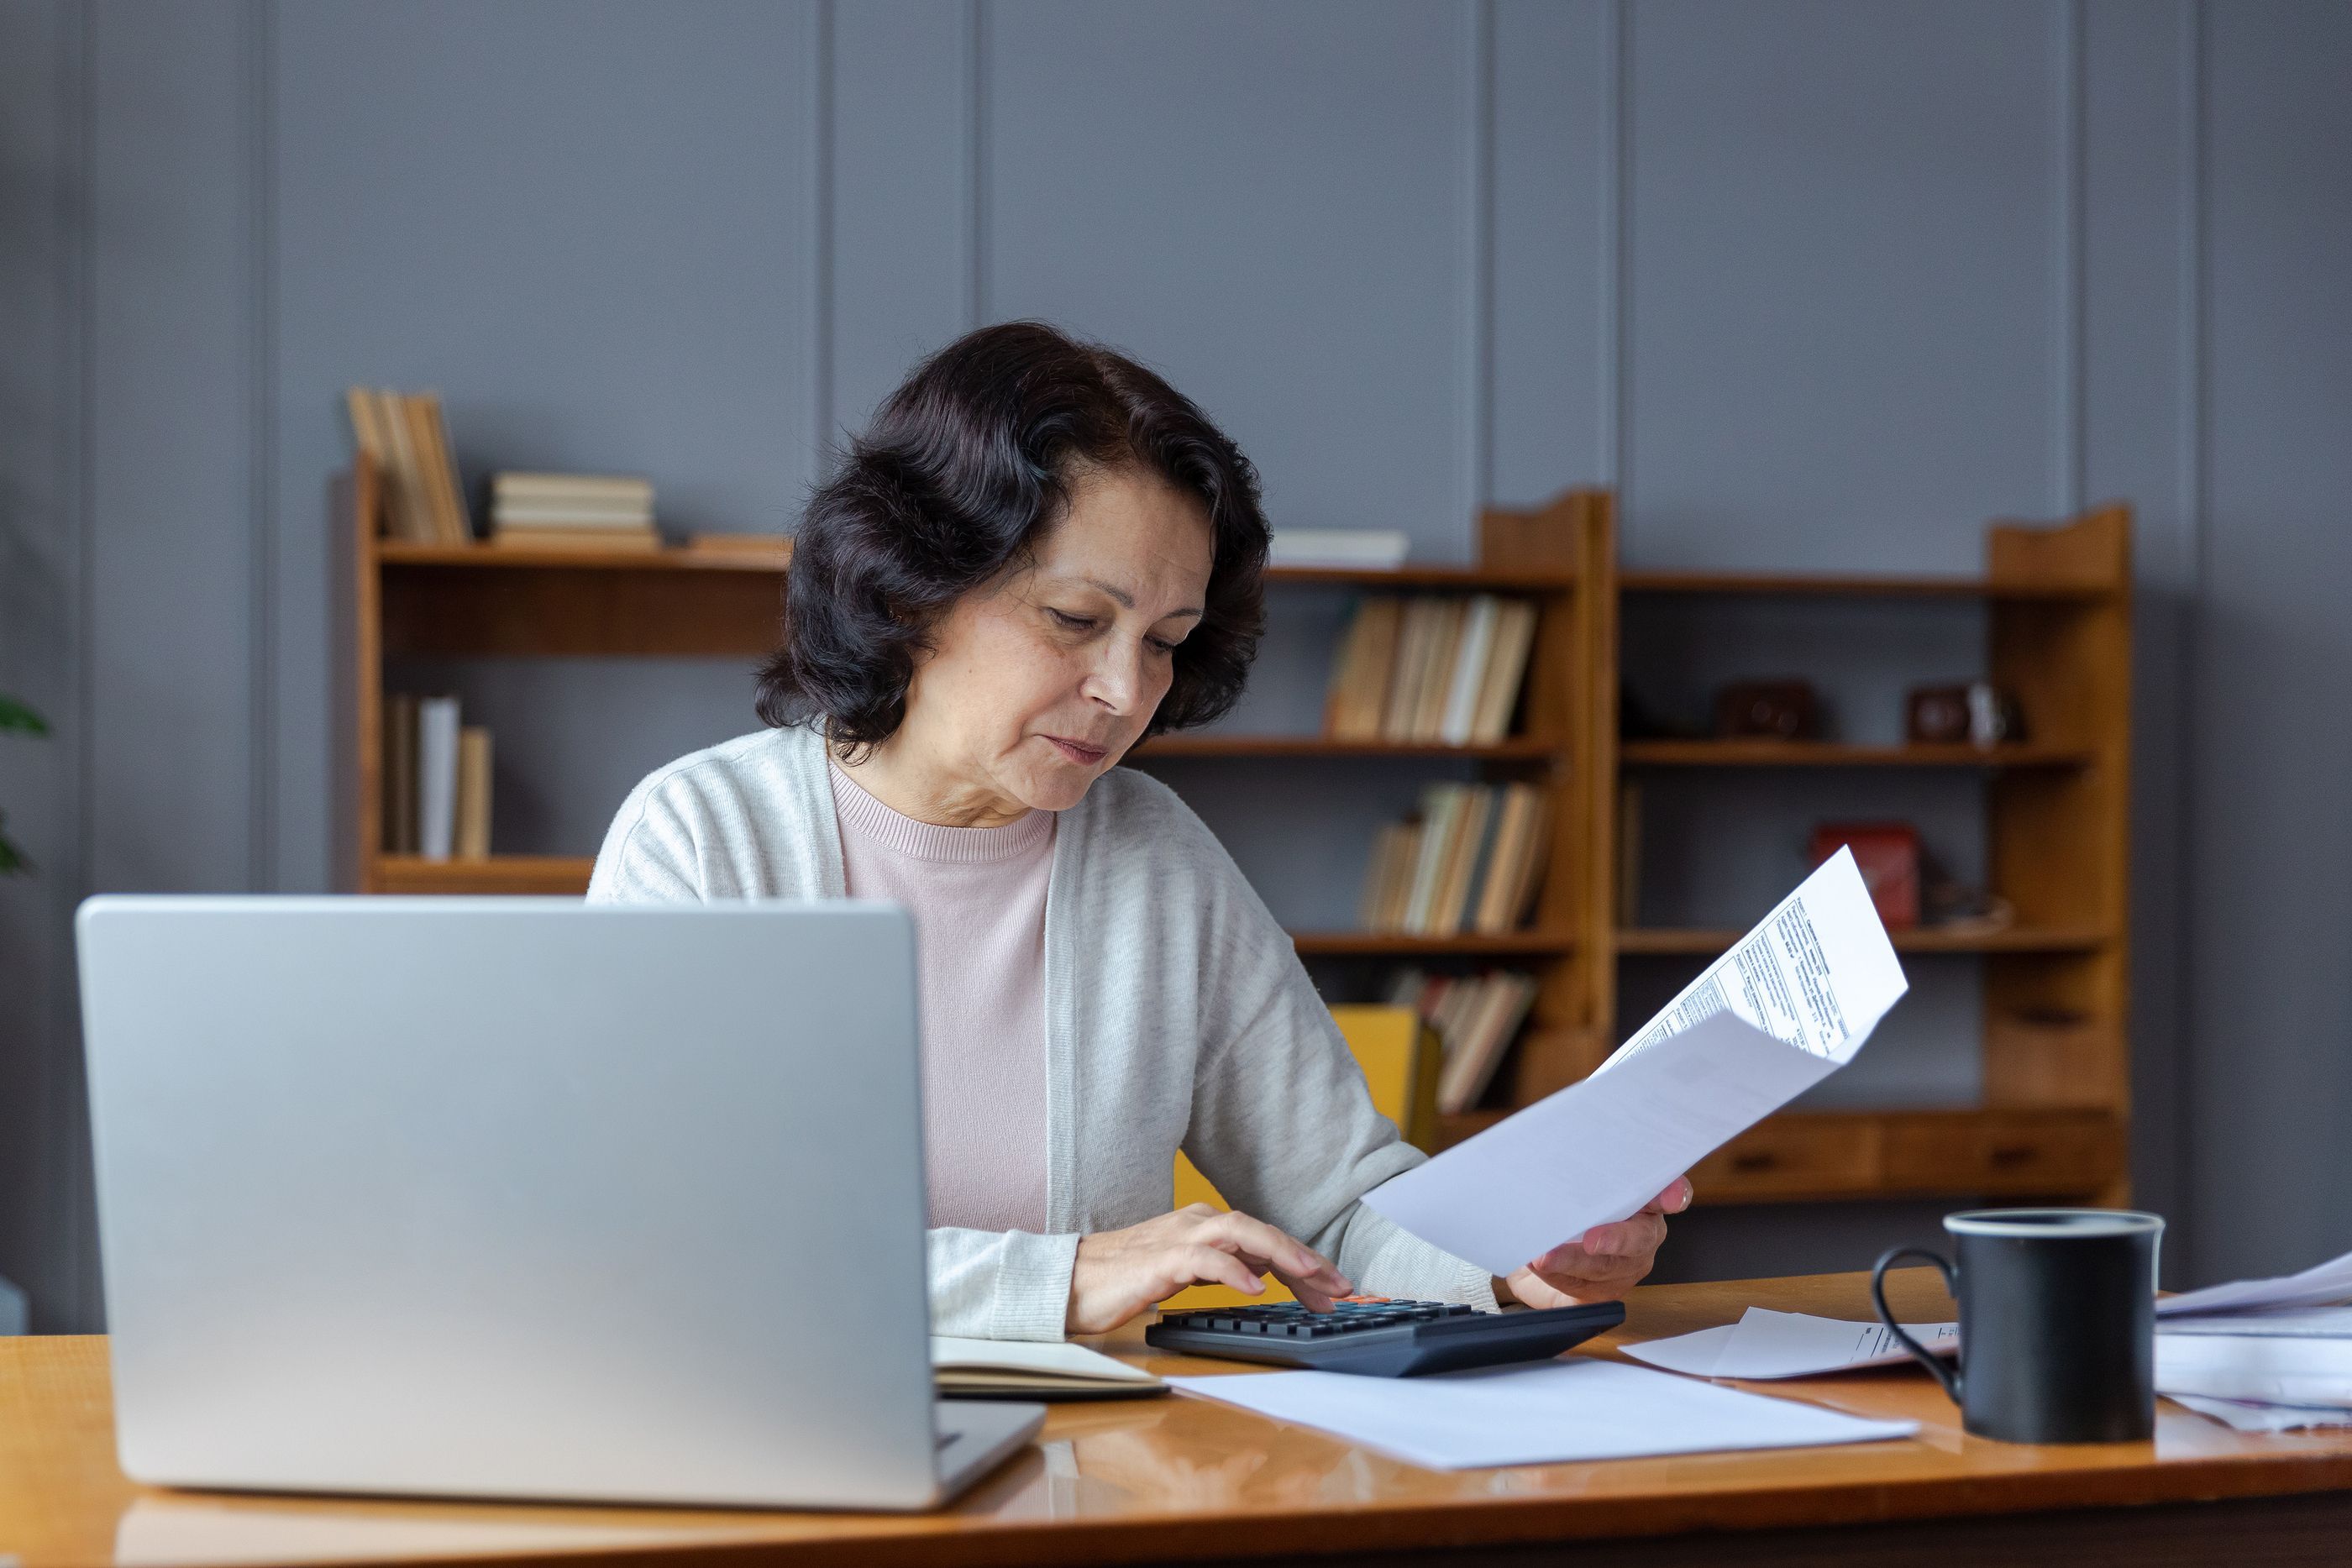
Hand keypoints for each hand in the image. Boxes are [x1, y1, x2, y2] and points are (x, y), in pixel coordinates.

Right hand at [1065, 1203, 1353, 1334]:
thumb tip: (1262, 1269)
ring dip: (1282, 1253)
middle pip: (1263, 1230)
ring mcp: (1177, 1239)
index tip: (1335, 1287)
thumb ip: (1222, 1265)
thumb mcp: (1184, 1273)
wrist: (1067, 1282)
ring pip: (1241, 1231)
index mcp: (1203, 1227)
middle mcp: (1196, 1224)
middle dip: (1307, 1258)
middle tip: (1341, 1287)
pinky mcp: (1158, 1261)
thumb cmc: (1121, 1279)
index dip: (1305, 1261)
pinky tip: (1254, 1288)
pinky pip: (1202, 1260)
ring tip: (1312, 1277)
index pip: (1266, 1238)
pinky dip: (1232, 1270)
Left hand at [1497, 1177, 1692, 1308]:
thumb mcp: (1580, 1187)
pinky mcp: (1604, 1291)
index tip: (1672, 1197)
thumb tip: (1554, 1162)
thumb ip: (1582, 1178)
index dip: (1673, 1195)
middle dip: (1616, 1238)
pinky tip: (1539, 1265)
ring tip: (1545, 1257)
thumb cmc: (1573, 1210)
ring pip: (1604, 1267)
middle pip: (1640, 1238)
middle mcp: (1643, 1235)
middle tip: (1591, 1240)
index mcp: (1644, 1202)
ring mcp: (1626, 1267)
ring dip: (1572, 1261)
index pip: (1666, 1195)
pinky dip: (1557, 1274)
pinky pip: (1581, 1285)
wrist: (1553, 1254)